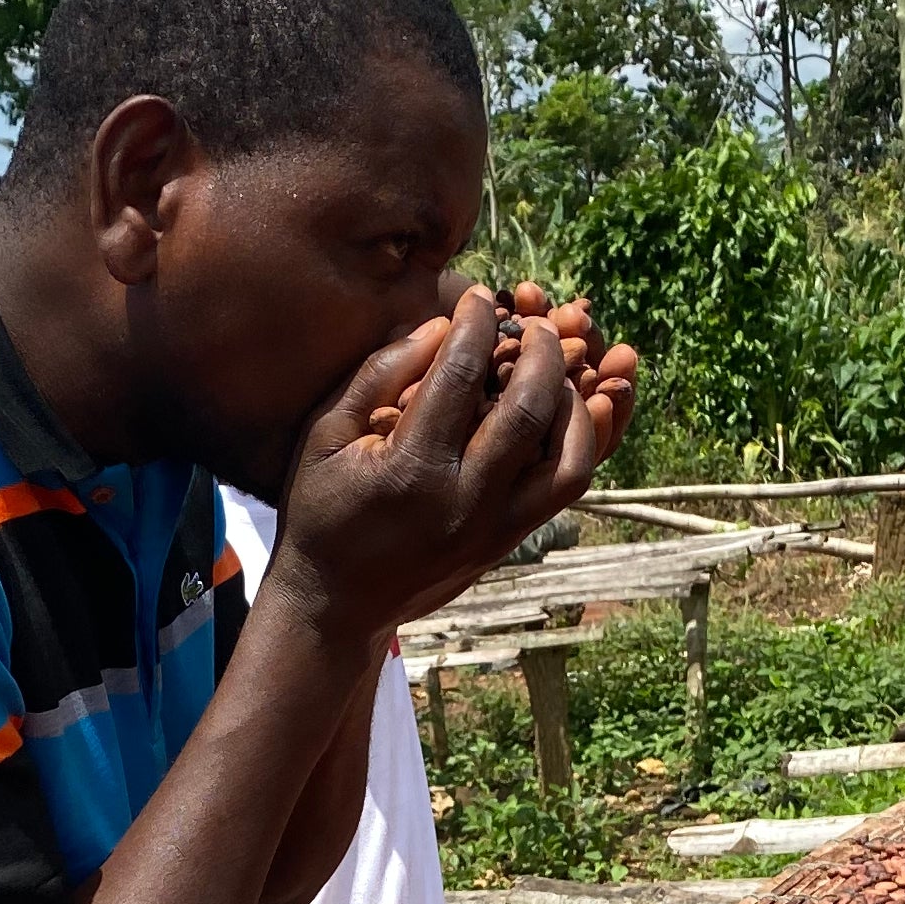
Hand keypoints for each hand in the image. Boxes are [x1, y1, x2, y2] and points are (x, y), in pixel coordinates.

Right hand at [271, 287, 621, 640]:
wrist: (337, 605)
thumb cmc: (321, 510)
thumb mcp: (325, 435)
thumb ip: (379, 374)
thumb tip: (442, 326)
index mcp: (410, 468)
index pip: (461, 375)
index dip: (478, 325)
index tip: (480, 298)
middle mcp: (463, 501)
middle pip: (529, 409)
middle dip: (542, 351)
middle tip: (537, 323)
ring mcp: (494, 527)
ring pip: (568, 457)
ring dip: (577, 400)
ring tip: (563, 367)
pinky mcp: (510, 540)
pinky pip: (566, 487)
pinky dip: (584, 442)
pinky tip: (577, 407)